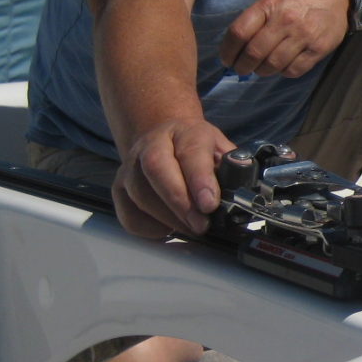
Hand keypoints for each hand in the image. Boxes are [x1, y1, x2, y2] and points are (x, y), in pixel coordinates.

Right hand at [112, 118, 234, 237]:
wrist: (166, 140)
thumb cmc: (199, 150)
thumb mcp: (221, 150)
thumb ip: (231, 169)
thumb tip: (242, 189)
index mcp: (185, 132)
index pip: (191, 152)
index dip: (199, 179)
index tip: (209, 204)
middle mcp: (153, 144)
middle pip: (157, 170)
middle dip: (180, 203)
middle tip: (201, 226)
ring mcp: (131, 165)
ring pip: (140, 194)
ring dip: (168, 219)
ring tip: (192, 229)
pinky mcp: (119, 186)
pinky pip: (129, 213)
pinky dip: (149, 228)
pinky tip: (168, 228)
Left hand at [219, 0, 350, 77]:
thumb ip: (258, 17)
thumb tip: (240, 44)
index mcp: (269, 5)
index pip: (239, 32)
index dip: (228, 50)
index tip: (226, 58)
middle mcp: (285, 21)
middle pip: (254, 53)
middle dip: (243, 66)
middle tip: (240, 69)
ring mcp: (303, 36)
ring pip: (273, 65)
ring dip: (261, 71)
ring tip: (260, 69)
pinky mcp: (318, 49)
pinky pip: (294, 70)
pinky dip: (283, 72)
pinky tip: (282, 67)